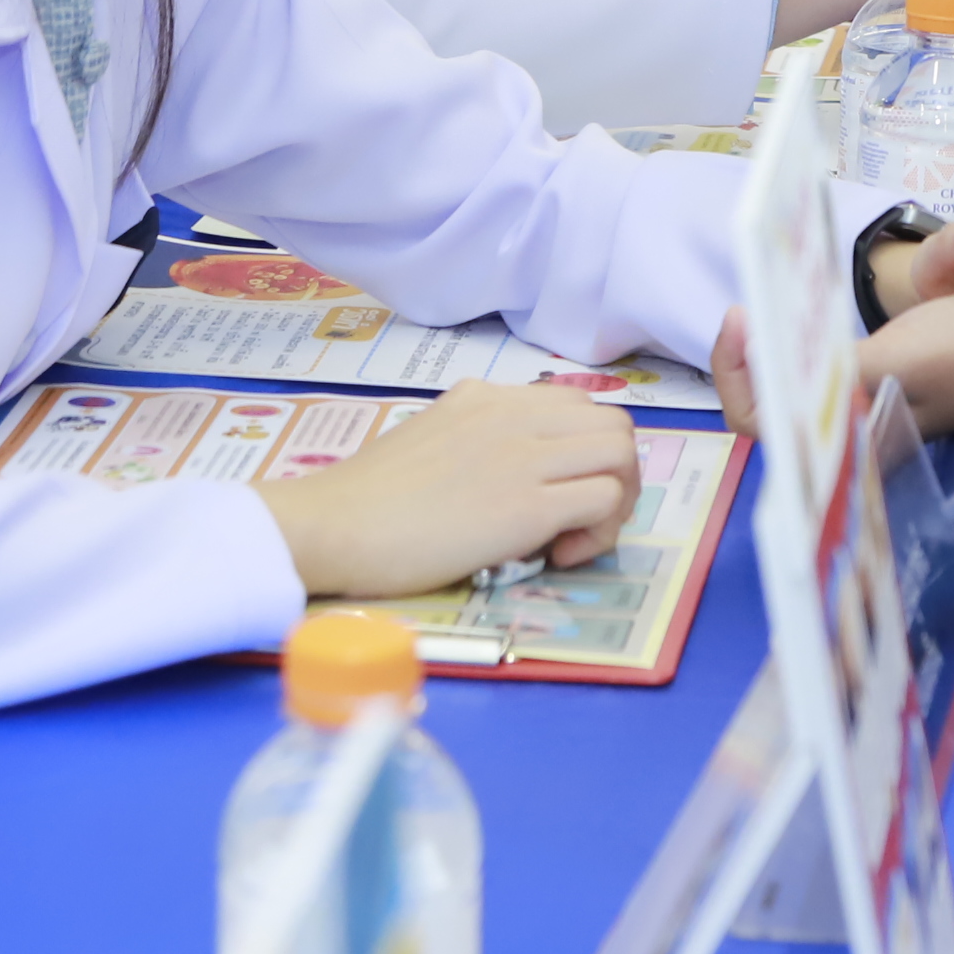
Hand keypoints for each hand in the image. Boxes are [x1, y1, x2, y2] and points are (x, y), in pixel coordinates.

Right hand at [254, 382, 638, 600]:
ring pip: (621, 453)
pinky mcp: (527, 504)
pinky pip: (605, 499)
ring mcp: (524, 455)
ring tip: (573, 539)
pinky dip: (599, 531)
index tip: (557, 491)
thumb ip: (476, 439)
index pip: (576, 405)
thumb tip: (512, 468)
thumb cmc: (367, 500)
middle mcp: (513, 413)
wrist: (333, 526)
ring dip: (615, 501)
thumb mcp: (431, 439)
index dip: (584, 451)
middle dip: (615, 474)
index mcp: (486, 396)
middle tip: (580, 520)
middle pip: (613, 424)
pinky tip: (557, 556)